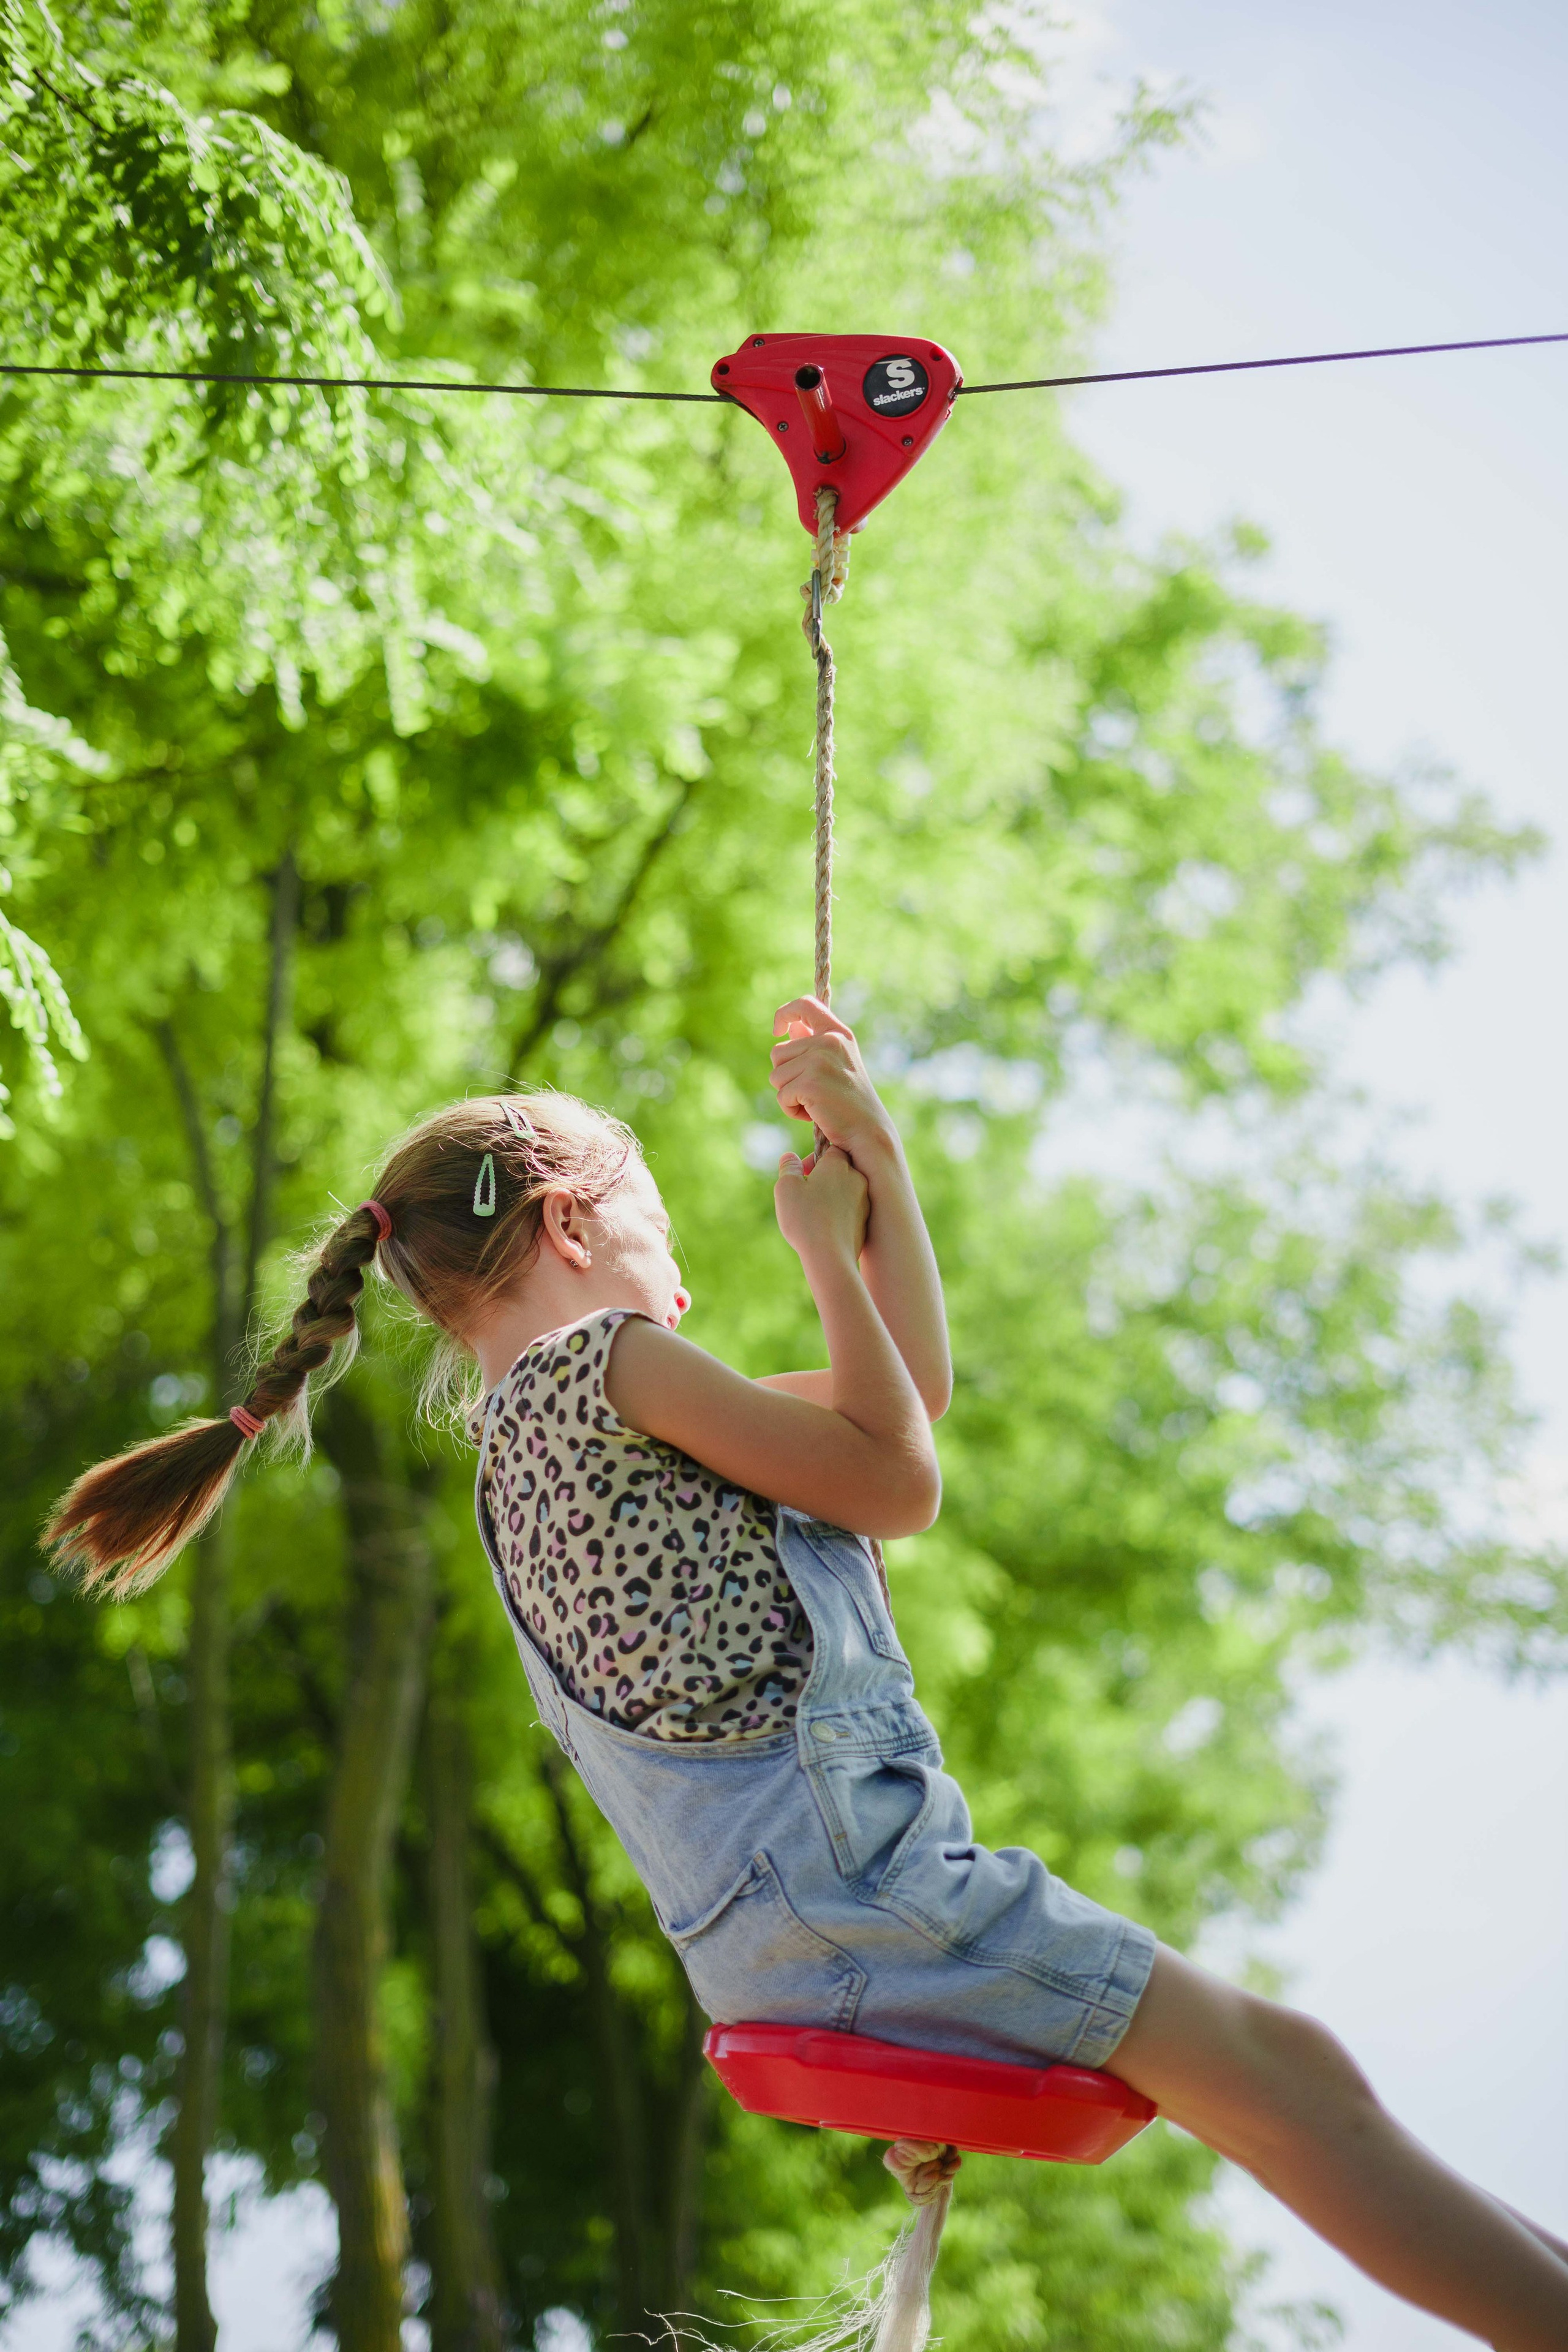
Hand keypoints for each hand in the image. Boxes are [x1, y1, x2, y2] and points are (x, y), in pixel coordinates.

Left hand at [770, 998, 895, 1156]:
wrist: (868, 1130)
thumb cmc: (850, 1101)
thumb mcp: (836, 1064)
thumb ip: (814, 1044)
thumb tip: (790, 1028)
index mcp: (839, 1033)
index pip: (805, 1005)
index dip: (785, 1013)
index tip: (777, 1030)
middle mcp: (830, 1041)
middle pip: (778, 1052)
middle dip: (787, 1076)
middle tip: (814, 1092)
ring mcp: (819, 1061)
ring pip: (776, 1076)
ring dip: (789, 1095)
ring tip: (816, 1103)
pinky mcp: (810, 1083)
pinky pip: (781, 1096)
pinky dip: (791, 1110)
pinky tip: (814, 1114)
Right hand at [774, 1146, 869, 1267]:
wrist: (831, 1257)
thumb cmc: (806, 1219)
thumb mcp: (786, 1188)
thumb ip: (788, 1168)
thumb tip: (790, 1157)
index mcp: (839, 1163)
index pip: (831, 1148)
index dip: (815, 1158)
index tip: (804, 1172)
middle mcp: (858, 1178)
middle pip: (840, 1169)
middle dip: (823, 1177)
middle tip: (806, 1192)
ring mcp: (866, 1201)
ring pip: (846, 1190)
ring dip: (831, 1195)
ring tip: (813, 1212)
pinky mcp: (867, 1221)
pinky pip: (851, 1209)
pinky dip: (839, 1213)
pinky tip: (825, 1226)